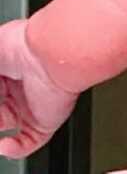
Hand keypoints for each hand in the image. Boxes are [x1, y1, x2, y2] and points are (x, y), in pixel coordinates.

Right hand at [0, 19, 77, 157]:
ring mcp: (34, 106)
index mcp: (10, 69)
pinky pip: (29, 143)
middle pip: (1, 112)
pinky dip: (14, 150)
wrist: (52, 52)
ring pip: (10, 128)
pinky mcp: (46, 121)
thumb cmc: (21, 45)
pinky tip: (4, 145)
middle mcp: (23, 88)